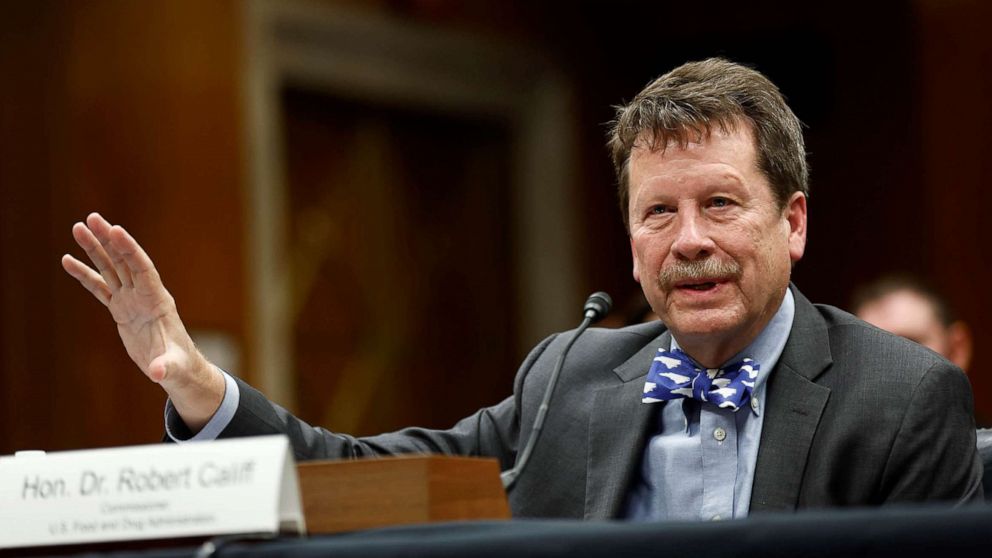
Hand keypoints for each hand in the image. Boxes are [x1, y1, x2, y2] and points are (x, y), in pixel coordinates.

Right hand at [61, 213, 224, 430]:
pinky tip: (68, 261)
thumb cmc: (180, 365)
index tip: (116, 230)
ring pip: (111, 269)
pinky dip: (85, 274)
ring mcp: (131, 300)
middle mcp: (144, 294)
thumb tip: (158, 374)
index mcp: (157, 301)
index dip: (130, 250)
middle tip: (92, 218)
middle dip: (109, 240)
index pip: (142, 268)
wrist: (176, 367)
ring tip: (78, 228)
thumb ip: (166, 368)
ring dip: (95, 249)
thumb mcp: (173, 367)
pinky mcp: (121, 309)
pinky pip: (100, 287)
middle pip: (124, 261)